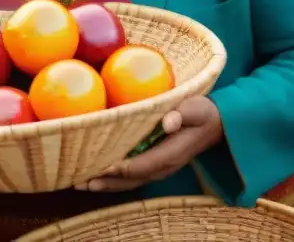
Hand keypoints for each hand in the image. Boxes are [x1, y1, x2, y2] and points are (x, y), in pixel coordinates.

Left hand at [75, 97, 223, 191]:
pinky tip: (95, 176)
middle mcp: (163, 167)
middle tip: (79, 181)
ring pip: (128, 182)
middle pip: (130, 180)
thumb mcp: (195, 109)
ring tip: (79, 184)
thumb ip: (183, 114)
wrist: (215, 125)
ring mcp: (158, 169)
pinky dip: (112, 180)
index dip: (121, 168)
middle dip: (105, 181)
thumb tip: (170, 121)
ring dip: (105, 185)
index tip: (101, 166)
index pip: (142, 165)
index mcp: (171, 155)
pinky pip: (131, 177)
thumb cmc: (202, 113)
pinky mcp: (154, 165)